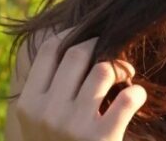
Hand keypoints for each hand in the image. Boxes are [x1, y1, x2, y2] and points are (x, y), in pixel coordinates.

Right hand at [10, 27, 147, 140]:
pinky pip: (128, 97)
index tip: (87, 36)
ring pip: (104, 69)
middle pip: (78, 53)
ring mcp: (75, 126)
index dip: (71, 35)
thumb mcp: (36, 125)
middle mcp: (48, 112)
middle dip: (100, 48)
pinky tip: (136, 97)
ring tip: (125, 78)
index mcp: (29, 105)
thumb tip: (67, 41)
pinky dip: (137, 93)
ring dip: (121, 68)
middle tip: (112, 58)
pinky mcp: (103, 138)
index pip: (49, 49)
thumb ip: (45, 90)